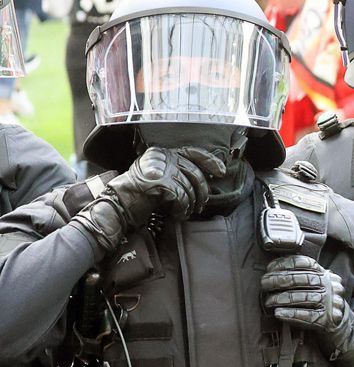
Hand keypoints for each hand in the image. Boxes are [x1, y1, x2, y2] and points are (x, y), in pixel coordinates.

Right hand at [106, 146, 222, 224]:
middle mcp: (161, 157)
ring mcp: (160, 168)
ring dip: (190, 204)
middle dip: (202, 192)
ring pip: (189, 187)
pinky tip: (177, 213)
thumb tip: (208, 176)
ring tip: (184, 211)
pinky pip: (182, 197)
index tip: (221, 172)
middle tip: (200, 205)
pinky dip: (182, 208)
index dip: (210, 161)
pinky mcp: (160, 182)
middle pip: (195, 173)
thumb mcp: (159, 177)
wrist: (118, 207)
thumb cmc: (140, 196)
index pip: (193, 152)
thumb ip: (178, 172)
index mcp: (162, 152)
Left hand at [262, 254, 348, 333]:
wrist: (339, 322)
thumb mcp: (316, 282)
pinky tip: (278, 313)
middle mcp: (329, 285)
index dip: (286, 263)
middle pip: (303, 279)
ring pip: (304, 297)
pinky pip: (308, 316)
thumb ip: (300, 274)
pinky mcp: (327, 319)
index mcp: (324, 273)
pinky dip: (291, 314)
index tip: (269, 268)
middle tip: (263, 284)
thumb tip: (271, 269)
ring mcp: (330, 301)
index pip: (305, 263)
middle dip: (279, 280)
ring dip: (282, 299)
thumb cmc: (319, 299)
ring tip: (268, 301)